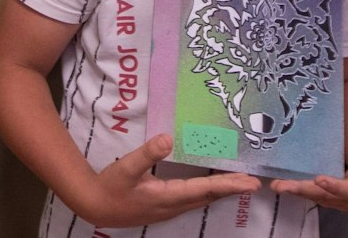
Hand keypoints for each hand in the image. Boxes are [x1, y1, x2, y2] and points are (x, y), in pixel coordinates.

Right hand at [76, 133, 259, 227]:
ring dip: (221, 192)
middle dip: (232, 189)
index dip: (229, 185)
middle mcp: (173, 206)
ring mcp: (169, 209)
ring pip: (202, 200)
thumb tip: (168, 137)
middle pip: (209, 197)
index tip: (250, 183)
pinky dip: (208, 193)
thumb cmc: (110, 187)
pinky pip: (193, 200)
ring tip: (239, 183)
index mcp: (168, 196)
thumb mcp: (126, 167)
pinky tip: (210, 188)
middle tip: (254, 183)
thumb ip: (147, 153)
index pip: (205, 189)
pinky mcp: (163, 207)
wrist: (94, 205)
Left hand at [271, 128, 347, 210]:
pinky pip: (314, 194)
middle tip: (283, 186)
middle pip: (328, 197)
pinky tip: (282, 184)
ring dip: (297, 192)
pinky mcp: (332, 197)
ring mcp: (341, 200)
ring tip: (277, 185)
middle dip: (305, 191)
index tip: (319, 179)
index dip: (336, 187)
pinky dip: (299, 190)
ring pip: (318, 197)